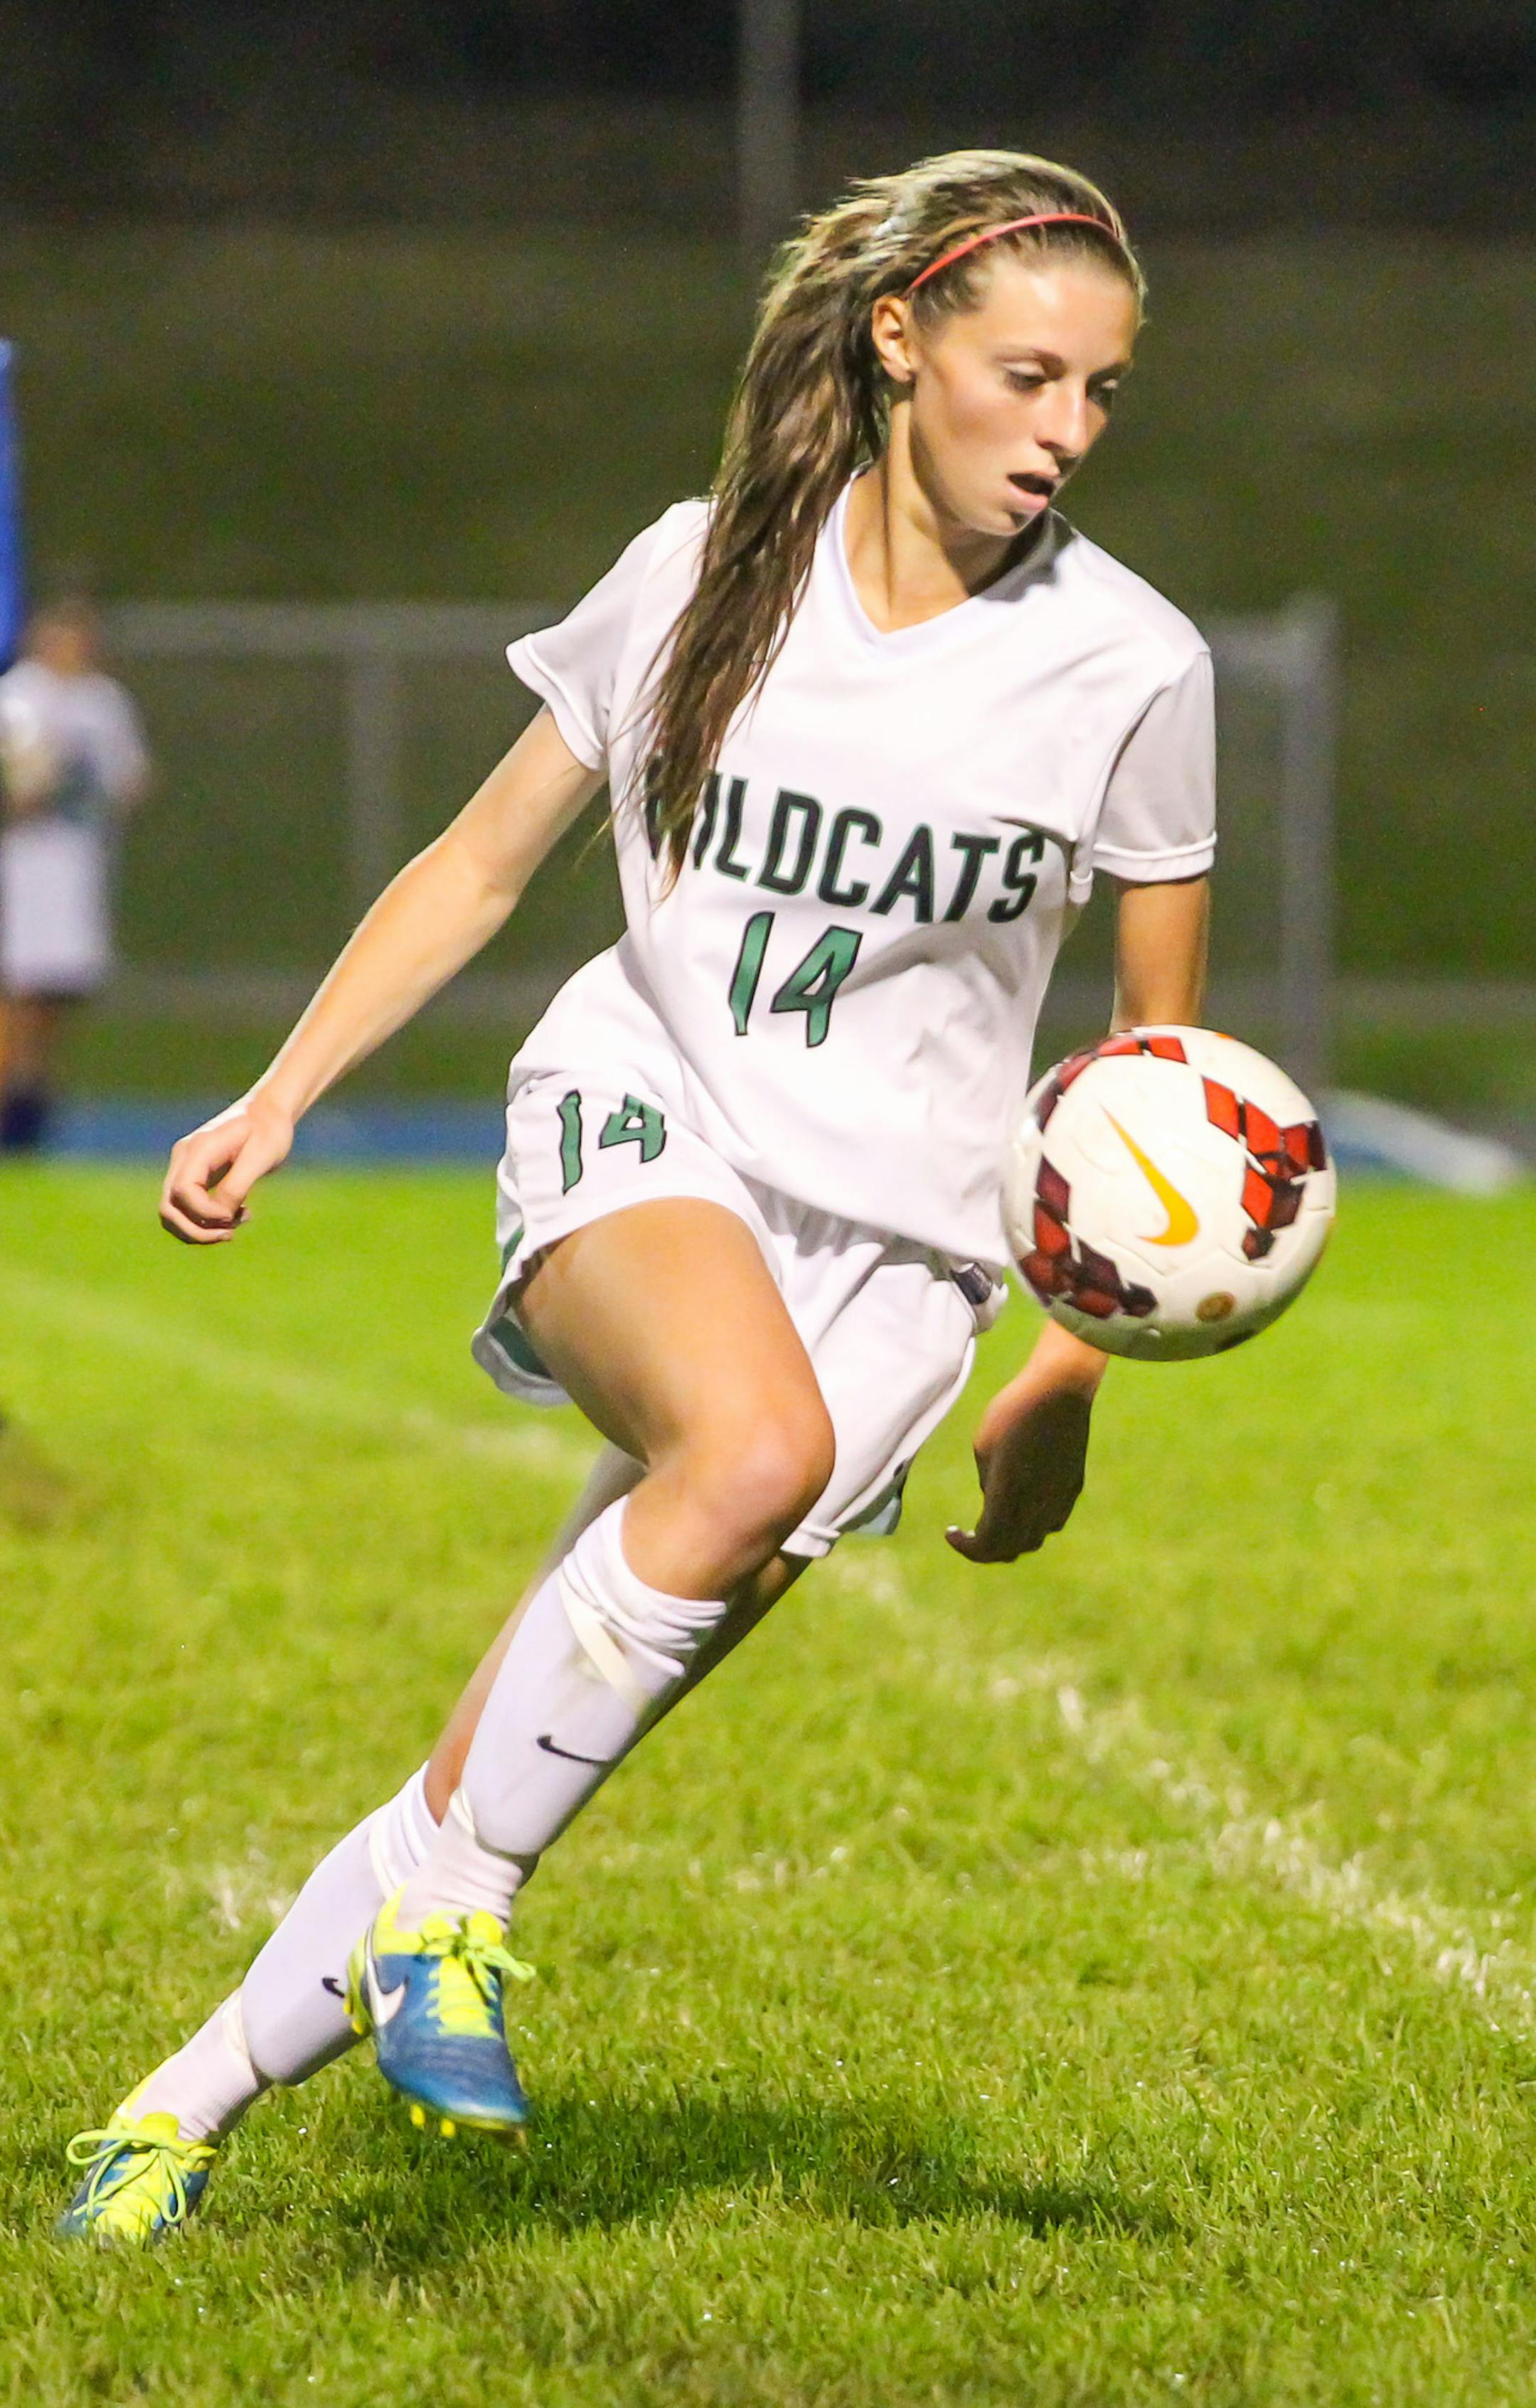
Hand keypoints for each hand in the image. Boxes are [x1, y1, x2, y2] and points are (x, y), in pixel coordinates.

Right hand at [159, 1091, 295, 1244]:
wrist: (269, 1113)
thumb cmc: (269, 1131)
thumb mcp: (261, 1157)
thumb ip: (237, 1186)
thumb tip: (220, 1216)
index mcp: (198, 1149)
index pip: (182, 1192)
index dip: (205, 1213)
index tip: (234, 1216)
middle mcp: (184, 1157)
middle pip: (169, 1207)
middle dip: (196, 1230)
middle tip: (230, 1234)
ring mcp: (185, 1167)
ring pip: (173, 1212)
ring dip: (200, 1229)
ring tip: (236, 1224)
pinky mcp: (194, 1176)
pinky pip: (187, 1208)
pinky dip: (206, 1221)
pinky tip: (235, 1215)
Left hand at [945, 1325, 1103, 1563]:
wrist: (1060, 1389)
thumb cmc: (1013, 1410)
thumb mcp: (984, 1447)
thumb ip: (988, 1485)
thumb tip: (993, 1504)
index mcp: (1011, 1495)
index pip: (988, 1545)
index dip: (967, 1548)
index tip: (951, 1532)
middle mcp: (1039, 1504)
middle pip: (1012, 1549)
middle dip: (986, 1549)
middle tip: (968, 1535)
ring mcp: (1060, 1498)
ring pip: (1035, 1539)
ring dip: (1011, 1539)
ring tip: (993, 1522)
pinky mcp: (1073, 1486)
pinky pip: (1051, 1521)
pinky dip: (1032, 1525)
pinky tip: (1021, 1505)